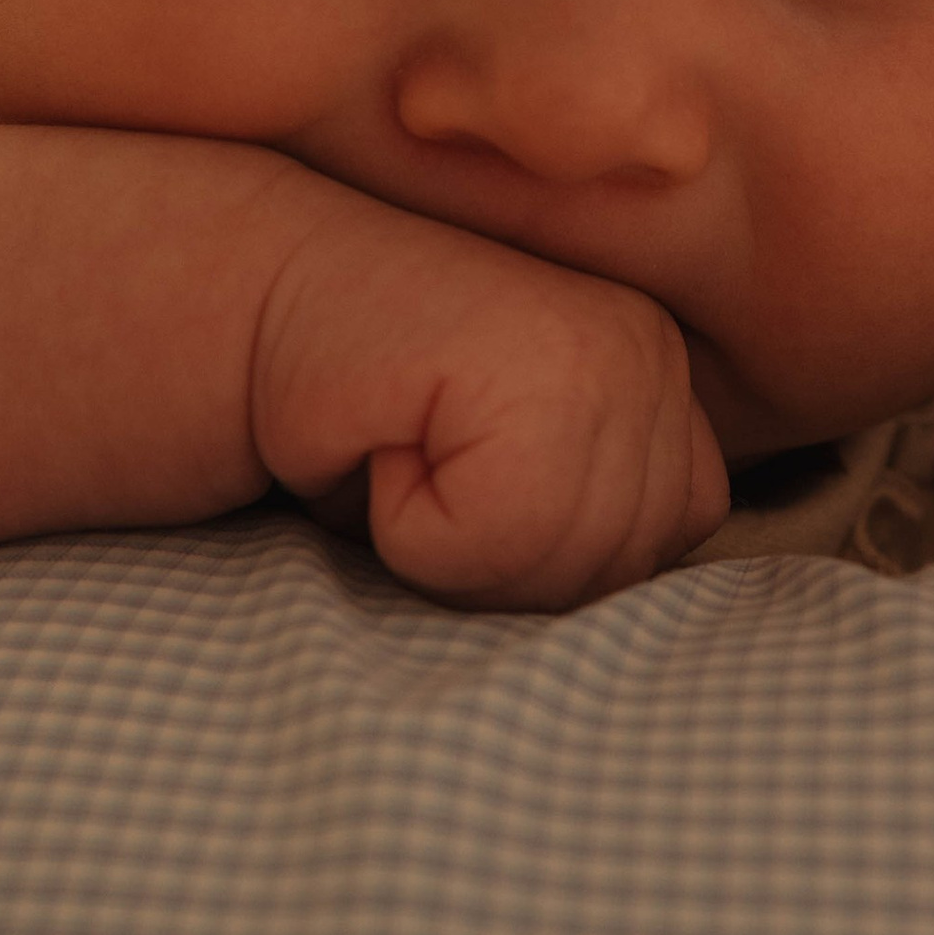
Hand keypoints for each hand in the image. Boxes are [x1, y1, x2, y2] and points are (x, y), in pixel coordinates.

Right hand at [246, 186, 728, 608]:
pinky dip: (418, 531)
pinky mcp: (540, 371)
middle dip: (500, 562)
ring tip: (407, 448)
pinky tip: (388, 441)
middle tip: (422, 464)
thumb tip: (628, 627)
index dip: (550, 549)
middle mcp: (653, 352)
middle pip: (618, 568)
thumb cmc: (372, 417)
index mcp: (664, 374)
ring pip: (558, 563)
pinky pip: (499, 539)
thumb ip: (596, 526)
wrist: (259, 307)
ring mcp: (608, 353)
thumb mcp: (519, 486)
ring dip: (453, 547)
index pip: (675, 537)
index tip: (469, 470)